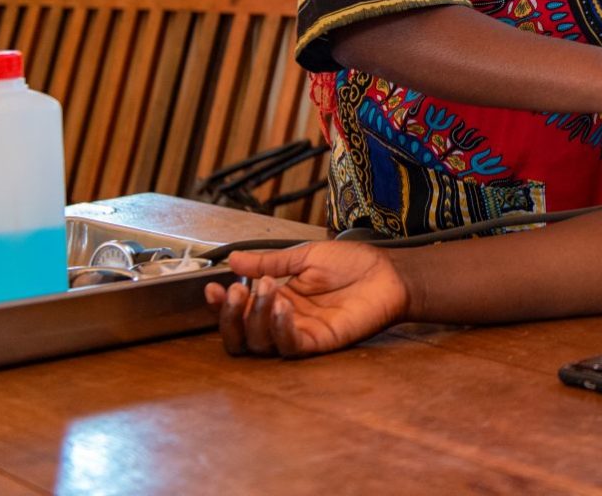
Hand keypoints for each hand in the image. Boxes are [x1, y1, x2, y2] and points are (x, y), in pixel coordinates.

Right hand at [203, 241, 408, 357]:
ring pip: (260, 344)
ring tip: (267, 288)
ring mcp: (301, 334)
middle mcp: (284, 321)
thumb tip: (234, 259)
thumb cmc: (353, 264)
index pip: (239, 312)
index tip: (212, 286)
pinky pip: (289, 346)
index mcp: (278, 300)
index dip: (220, 305)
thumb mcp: (305, 256)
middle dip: (230, 316)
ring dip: (255, 316)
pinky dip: (279, 329)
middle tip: (237, 289)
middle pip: (241, 337)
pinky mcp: (319, 343)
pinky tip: (283, 306)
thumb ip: (269, 262)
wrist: (388, 271)